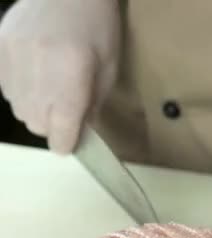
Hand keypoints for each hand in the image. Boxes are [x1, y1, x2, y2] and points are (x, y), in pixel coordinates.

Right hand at [0, 0, 119, 152]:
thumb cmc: (98, 27)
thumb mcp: (109, 68)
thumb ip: (94, 104)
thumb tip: (79, 133)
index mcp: (71, 71)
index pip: (60, 126)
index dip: (65, 142)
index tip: (68, 144)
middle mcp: (38, 66)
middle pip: (36, 123)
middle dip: (53, 126)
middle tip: (65, 113)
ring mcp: (13, 55)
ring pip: (19, 109)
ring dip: (36, 109)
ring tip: (51, 90)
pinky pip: (5, 89)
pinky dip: (21, 91)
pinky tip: (36, 75)